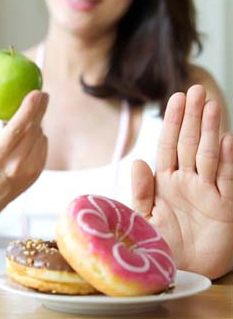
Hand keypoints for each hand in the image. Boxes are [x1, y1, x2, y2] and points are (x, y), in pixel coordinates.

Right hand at [0, 86, 48, 222]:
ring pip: (39, 136)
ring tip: (31, 114)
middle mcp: (15, 165)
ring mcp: (29, 170)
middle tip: (43, 92)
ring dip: (37, 122)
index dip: (28, 110)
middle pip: (33, 131)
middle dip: (40, 110)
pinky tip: (30, 132)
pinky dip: (38, 135)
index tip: (36, 92)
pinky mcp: (38, 171)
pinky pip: (42, 145)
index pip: (16, 129)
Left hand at [131, 85, 232, 278]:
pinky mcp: (225, 207)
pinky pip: (227, 179)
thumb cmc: (159, 243)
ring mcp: (207, 192)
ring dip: (210, 130)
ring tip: (210, 105)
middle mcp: (187, 181)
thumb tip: (137, 161)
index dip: (172, 122)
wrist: (178, 270)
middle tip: (195, 90)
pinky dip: (227, 160)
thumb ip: (140, 191)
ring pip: (208, 155)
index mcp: (165, 181)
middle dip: (192, 117)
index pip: (168, 145)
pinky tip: (227, 139)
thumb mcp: (143, 217)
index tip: (175, 98)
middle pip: (189, 143)